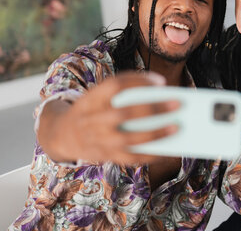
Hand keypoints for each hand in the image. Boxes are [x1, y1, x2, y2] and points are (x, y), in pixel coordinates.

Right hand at [38, 71, 179, 164]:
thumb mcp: (99, 96)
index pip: (115, 85)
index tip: (161, 82)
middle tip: (177, 103)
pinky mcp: (104, 156)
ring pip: (129, 138)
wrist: (63, 134)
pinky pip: (130, 157)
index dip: (139, 82)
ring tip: (177, 127)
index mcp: (91, 97)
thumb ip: (124, 95)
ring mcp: (97, 140)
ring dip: (156, 133)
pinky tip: (167, 149)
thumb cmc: (93, 109)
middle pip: (125, 113)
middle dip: (153, 108)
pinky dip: (151, 154)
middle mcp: (92, 118)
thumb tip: (162, 99)